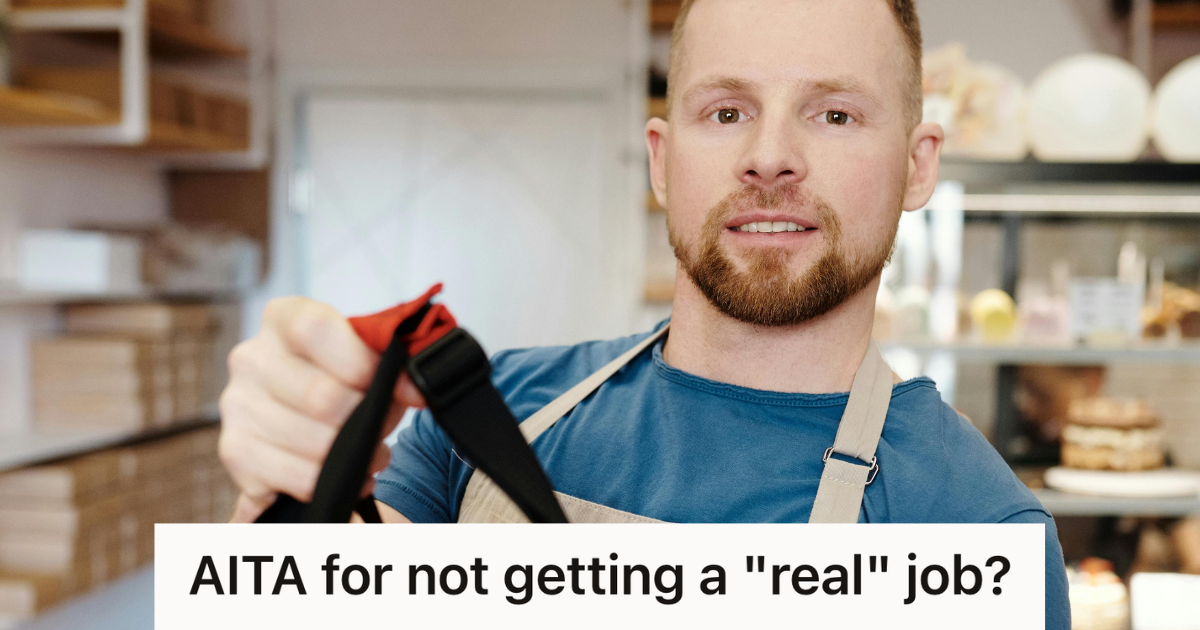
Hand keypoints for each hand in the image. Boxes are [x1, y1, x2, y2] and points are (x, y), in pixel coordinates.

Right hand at [218, 297, 425, 521]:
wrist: (304, 412)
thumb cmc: (340, 375)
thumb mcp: (365, 355)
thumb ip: (392, 363)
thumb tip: (415, 389)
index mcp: (282, 319)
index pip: (314, 329)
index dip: (359, 360)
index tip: (390, 381)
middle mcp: (251, 358)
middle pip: (319, 396)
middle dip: (366, 420)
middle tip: (384, 427)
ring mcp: (237, 406)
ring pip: (314, 443)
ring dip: (355, 456)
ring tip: (369, 453)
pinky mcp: (236, 451)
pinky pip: (299, 478)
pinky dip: (332, 484)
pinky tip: (344, 477)